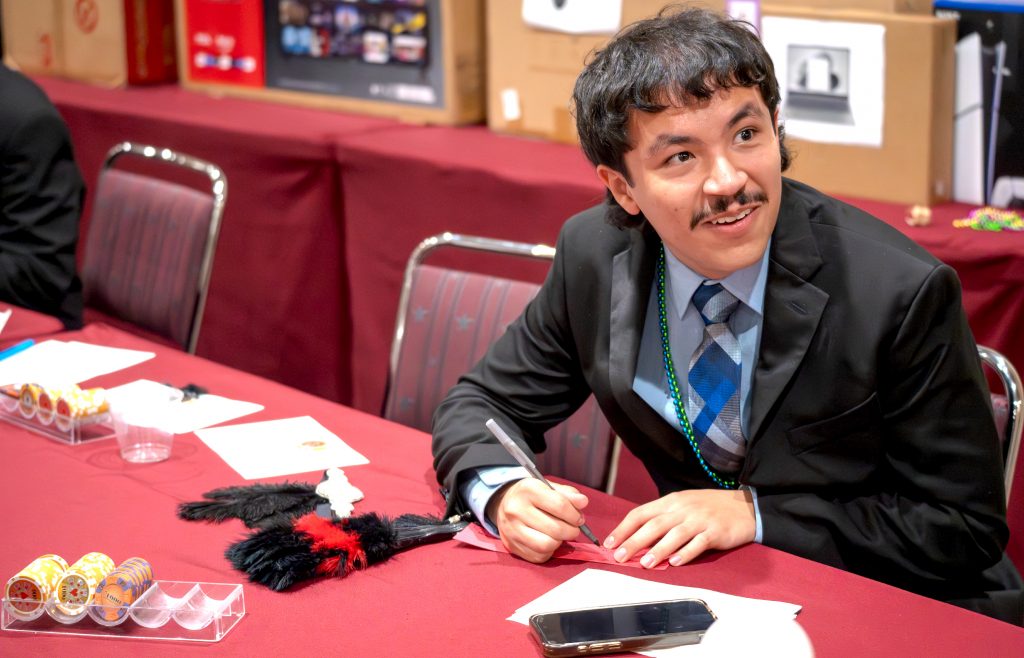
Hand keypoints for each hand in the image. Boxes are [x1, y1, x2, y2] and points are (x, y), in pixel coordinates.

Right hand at [487, 478, 589, 562]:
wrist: (503, 503)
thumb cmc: (532, 496)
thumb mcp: (548, 487)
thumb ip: (568, 494)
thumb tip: (583, 502)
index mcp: (528, 490)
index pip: (560, 505)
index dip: (575, 515)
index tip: (578, 518)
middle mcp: (516, 509)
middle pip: (555, 528)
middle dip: (571, 531)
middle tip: (573, 529)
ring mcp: (512, 529)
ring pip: (546, 545)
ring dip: (560, 542)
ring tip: (560, 535)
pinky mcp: (511, 545)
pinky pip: (538, 556)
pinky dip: (549, 551)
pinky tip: (548, 541)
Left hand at [604, 489, 754, 567]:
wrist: (744, 506)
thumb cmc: (708, 508)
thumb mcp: (682, 506)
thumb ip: (662, 519)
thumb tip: (637, 538)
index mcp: (670, 501)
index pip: (641, 513)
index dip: (624, 528)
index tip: (610, 542)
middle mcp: (682, 509)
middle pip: (654, 525)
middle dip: (634, 541)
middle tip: (620, 556)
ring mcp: (699, 520)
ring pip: (674, 535)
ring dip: (658, 550)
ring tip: (645, 563)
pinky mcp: (715, 531)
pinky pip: (698, 543)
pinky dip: (686, 553)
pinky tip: (676, 563)